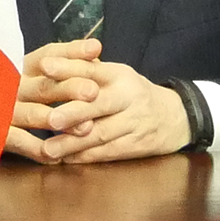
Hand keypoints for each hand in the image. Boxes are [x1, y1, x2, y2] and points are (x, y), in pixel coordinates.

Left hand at [5, 39, 188, 163]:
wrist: (174, 118)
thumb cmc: (132, 93)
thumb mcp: (116, 75)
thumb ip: (86, 69)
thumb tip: (50, 60)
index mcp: (119, 75)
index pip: (92, 69)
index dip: (69, 67)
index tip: (45, 66)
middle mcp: (127, 97)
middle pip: (99, 104)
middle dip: (73, 112)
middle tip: (49, 119)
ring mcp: (134, 123)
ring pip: (100, 134)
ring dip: (73, 143)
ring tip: (48, 149)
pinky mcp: (135, 146)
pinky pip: (106, 153)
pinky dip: (84, 158)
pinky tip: (64, 160)